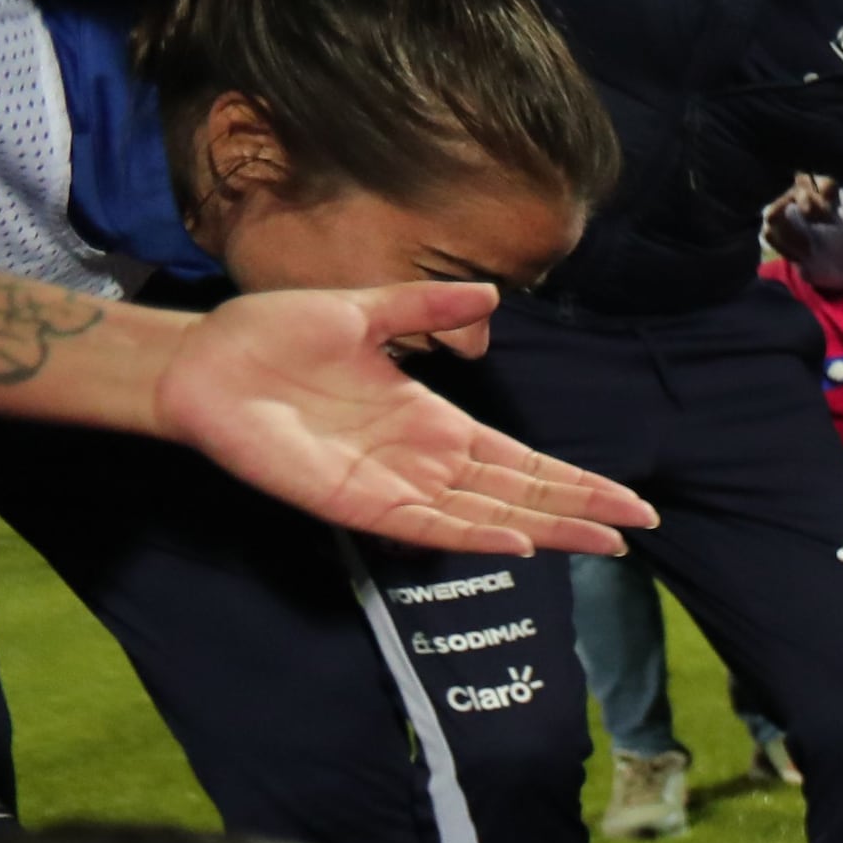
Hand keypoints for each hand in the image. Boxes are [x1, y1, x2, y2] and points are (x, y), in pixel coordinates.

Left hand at [150, 286, 653, 555]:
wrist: (201, 361)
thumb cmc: (271, 337)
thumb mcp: (364, 310)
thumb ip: (427, 310)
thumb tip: (492, 297)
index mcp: (432, 420)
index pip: (521, 461)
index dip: (574, 480)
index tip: (627, 499)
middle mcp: (425, 461)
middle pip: (520, 495)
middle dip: (581, 511)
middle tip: (640, 530)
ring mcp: (395, 486)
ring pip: (489, 518)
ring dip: (545, 532)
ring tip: (603, 545)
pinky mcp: (358, 504)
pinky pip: (427, 527)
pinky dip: (473, 536)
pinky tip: (516, 543)